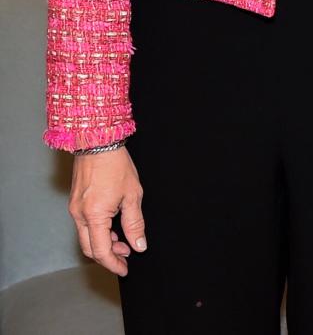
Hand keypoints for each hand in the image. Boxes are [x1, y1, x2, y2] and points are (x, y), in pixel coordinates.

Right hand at [68, 146, 145, 275]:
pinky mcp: (75, 202)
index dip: (114, 263)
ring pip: (86, 237)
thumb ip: (135, 223)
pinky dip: (97, 231)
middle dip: (109, 255)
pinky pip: (84, 225)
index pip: (102, 251)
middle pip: (90, 248)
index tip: (124, 268)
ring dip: (104, 243)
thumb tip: (139, 244)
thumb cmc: (116, 164)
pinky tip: (112, 226)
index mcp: (94, 215)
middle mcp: (79, 215)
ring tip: (123, 240)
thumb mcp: (132, 194)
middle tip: (126, 255)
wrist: (97, 141)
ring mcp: (75, 209)